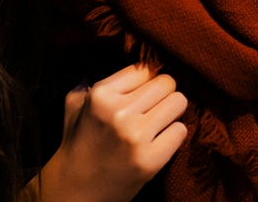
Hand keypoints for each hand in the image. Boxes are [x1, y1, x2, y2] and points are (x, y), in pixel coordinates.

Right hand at [28, 64, 188, 201]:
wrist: (76, 190)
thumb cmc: (78, 144)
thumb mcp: (76, 106)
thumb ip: (93, 82)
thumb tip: (124, 67)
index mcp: (101, 95)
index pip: (145, 70)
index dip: (146, 81)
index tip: (141, 94)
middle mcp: (119, 112)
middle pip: (167, 83)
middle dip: (162, 94)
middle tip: (153, 108)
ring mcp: (136, 137)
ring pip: (179, 102)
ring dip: (171, 112)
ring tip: (157, 123)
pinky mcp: (151, 159)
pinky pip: (181, 130)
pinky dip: (173, 135)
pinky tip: (159, 141)